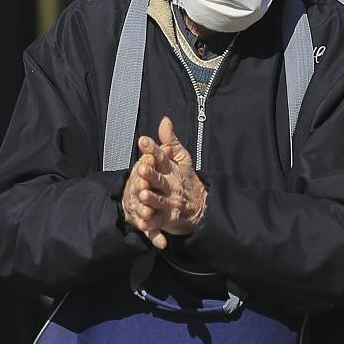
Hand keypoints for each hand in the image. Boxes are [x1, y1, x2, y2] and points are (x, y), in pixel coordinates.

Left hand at [126, 116, 207, 248]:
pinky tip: (142, 222)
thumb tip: (164, 120)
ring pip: (159, 200)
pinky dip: (152, 223)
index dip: (153, 149)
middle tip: (142, 168)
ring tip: (142, 194)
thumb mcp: (181, 159)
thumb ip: (170, 141)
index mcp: (173, 170)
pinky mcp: (169, 218)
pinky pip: (159, 221)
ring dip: (151, 198)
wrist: (202, 206)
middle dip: (152, 174)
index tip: (142, 140)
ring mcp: (171, 202)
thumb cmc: (186, 179)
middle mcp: (172, 185)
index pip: (162, 157)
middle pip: (160, 179)